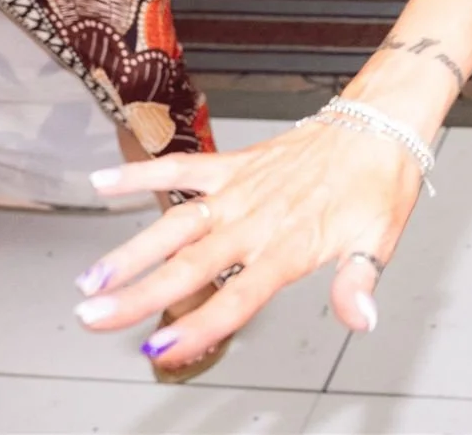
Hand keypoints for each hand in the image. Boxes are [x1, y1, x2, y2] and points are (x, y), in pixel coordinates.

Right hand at [69, 119, 426, 370]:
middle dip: (139, 295)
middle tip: (94, 318)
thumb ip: (359, 281)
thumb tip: (361, 319)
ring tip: (90, 280)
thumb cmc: (378, 183)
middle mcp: (256, 219)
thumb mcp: (380, 237)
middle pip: (190, 265)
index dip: (200, 326)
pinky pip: (181, 167)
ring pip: (175, 223)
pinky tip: (102, 184)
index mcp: (290, 245)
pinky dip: (141, 173)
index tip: (162, 350)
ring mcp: (240, 189)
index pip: (238, 296)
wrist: (379, 122)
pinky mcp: (234, 163)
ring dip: (130, 250)